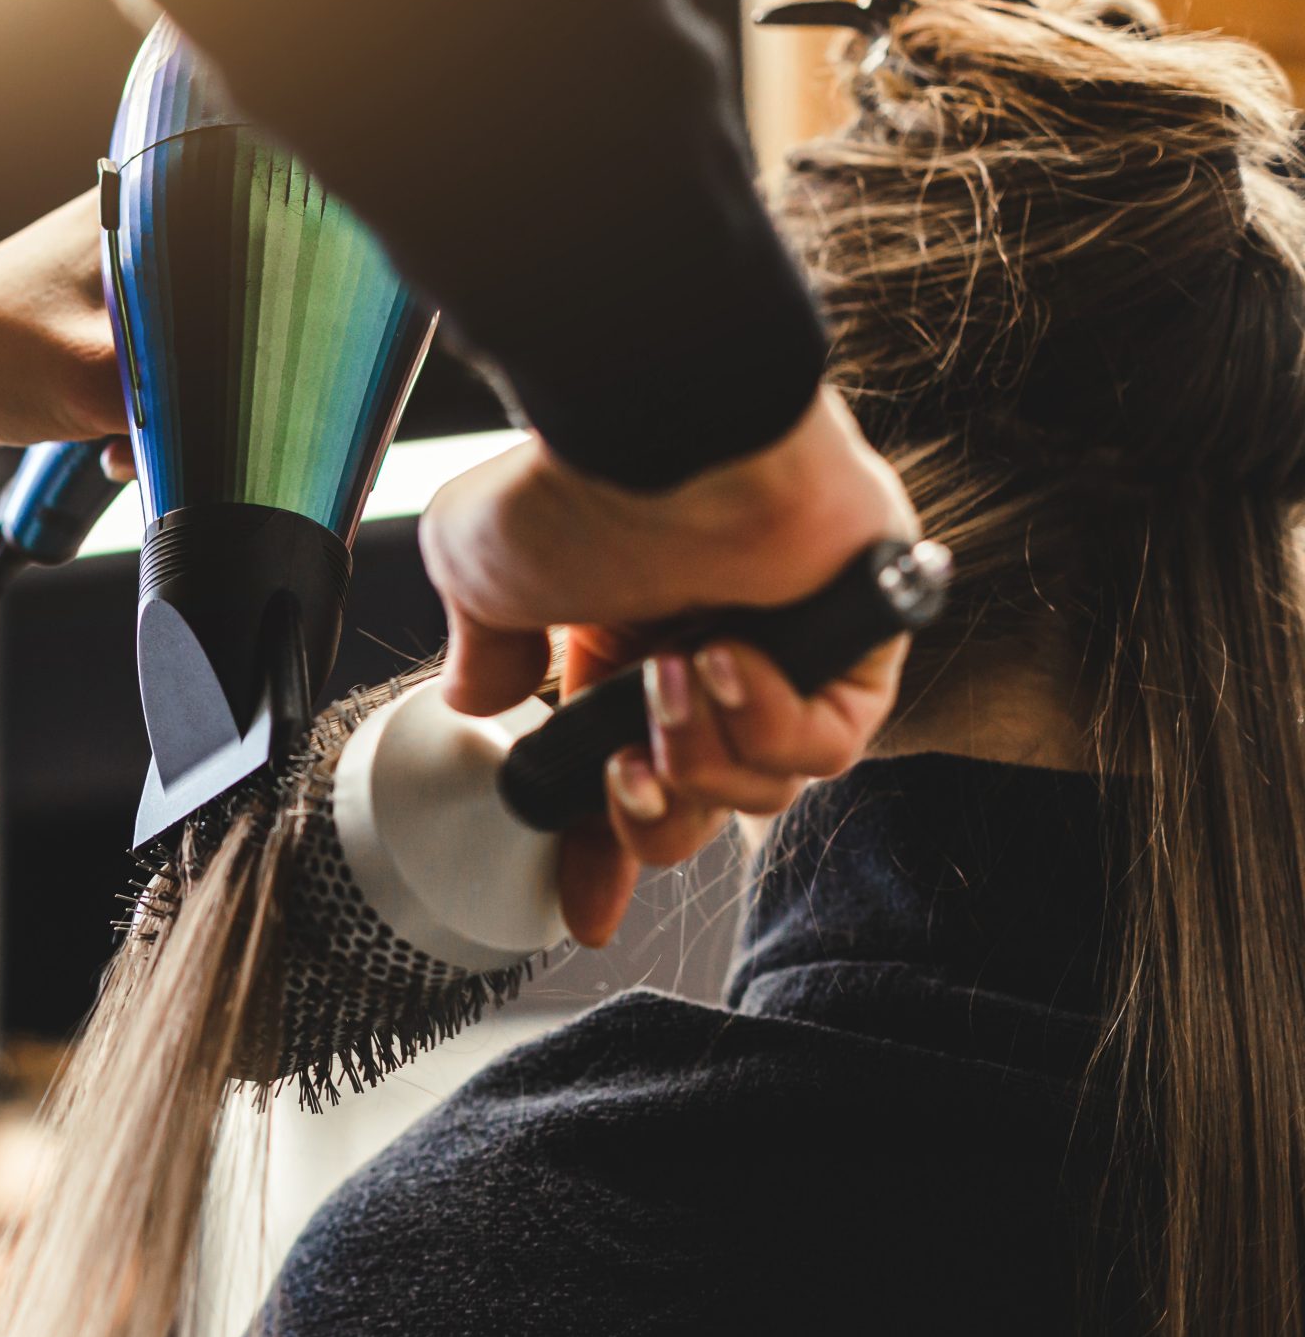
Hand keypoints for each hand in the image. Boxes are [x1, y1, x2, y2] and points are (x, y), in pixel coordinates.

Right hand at [418, 388, 917, 946]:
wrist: (662, 431)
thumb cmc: (578, 482)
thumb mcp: (479, 572)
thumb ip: (481, 648)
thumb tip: (478, 697)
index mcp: (622, 644)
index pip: (621, 780)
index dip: (601, 853)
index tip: (583, 905)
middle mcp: (708, 653)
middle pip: (697, 809)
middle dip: (652, 813)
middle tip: (625, 768)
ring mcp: (787, 652)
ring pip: (762, 790)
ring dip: (702, 752)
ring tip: (672, 675)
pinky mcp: (858, 644)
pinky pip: (825, 745)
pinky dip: (766, 719)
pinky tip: (727, 658)